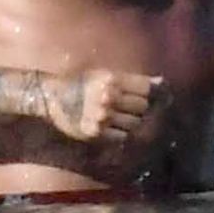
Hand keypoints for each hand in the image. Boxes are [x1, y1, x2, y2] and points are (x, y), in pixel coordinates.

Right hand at [42, 70, 163, 142]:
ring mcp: (103, 116)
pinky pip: (122, 137)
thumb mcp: (104, 75)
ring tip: (119, 118)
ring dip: (131, 122)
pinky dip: (121, 134)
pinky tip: (111, 127)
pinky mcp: (97, 132)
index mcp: (112, 79)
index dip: (149, 93)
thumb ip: (132, 81)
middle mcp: (109, 97)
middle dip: (138, 108)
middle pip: (143, 107)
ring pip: (135, 124)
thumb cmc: (80, 83)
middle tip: (127, 107)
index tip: (144, 96)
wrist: (50, 97)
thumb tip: (163, 82)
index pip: (146, 89)